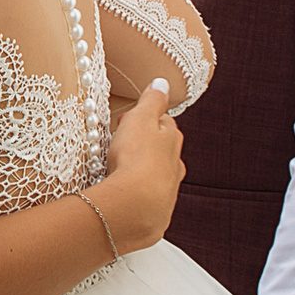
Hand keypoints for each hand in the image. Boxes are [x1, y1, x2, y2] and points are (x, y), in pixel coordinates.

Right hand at [88, 81, 183, 254]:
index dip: (145, 119)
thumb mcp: (141, 118)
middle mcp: (175, 165)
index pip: (164, 123)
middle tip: (121, 143)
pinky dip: (137, 193)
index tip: (126, 120)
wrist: (136, 205)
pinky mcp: (156, 212)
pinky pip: (147, 197)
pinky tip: (123, 193)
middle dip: (145, 145)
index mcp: (172, 140)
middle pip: (162, 150)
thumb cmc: (136, 158)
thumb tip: (162, 82)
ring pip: (156, 174)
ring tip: (119, 170)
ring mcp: (167, 190)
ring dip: (141, 170)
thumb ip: (152, 100)